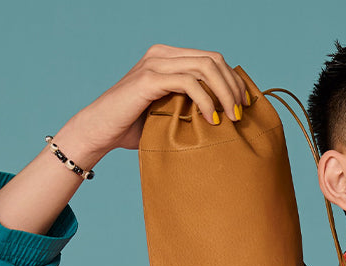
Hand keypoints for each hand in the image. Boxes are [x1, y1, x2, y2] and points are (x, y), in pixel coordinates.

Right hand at [57, 45, 249, 165]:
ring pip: (205, 67)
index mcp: (169, 58)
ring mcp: (155, 64)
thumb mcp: (170, 113)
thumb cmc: (134, 128)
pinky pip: (189, 83)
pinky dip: (206, 101)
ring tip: (231, 118)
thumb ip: (191, 106)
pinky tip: (212, 120)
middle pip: (214, 60)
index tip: (244, 106)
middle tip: (241, 114)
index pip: (213, 60)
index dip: (234, 81)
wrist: (101, 131)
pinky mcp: (148, 79)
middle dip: (234, 87)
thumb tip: (225, 118)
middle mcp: (163, 54)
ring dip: (225, 93)